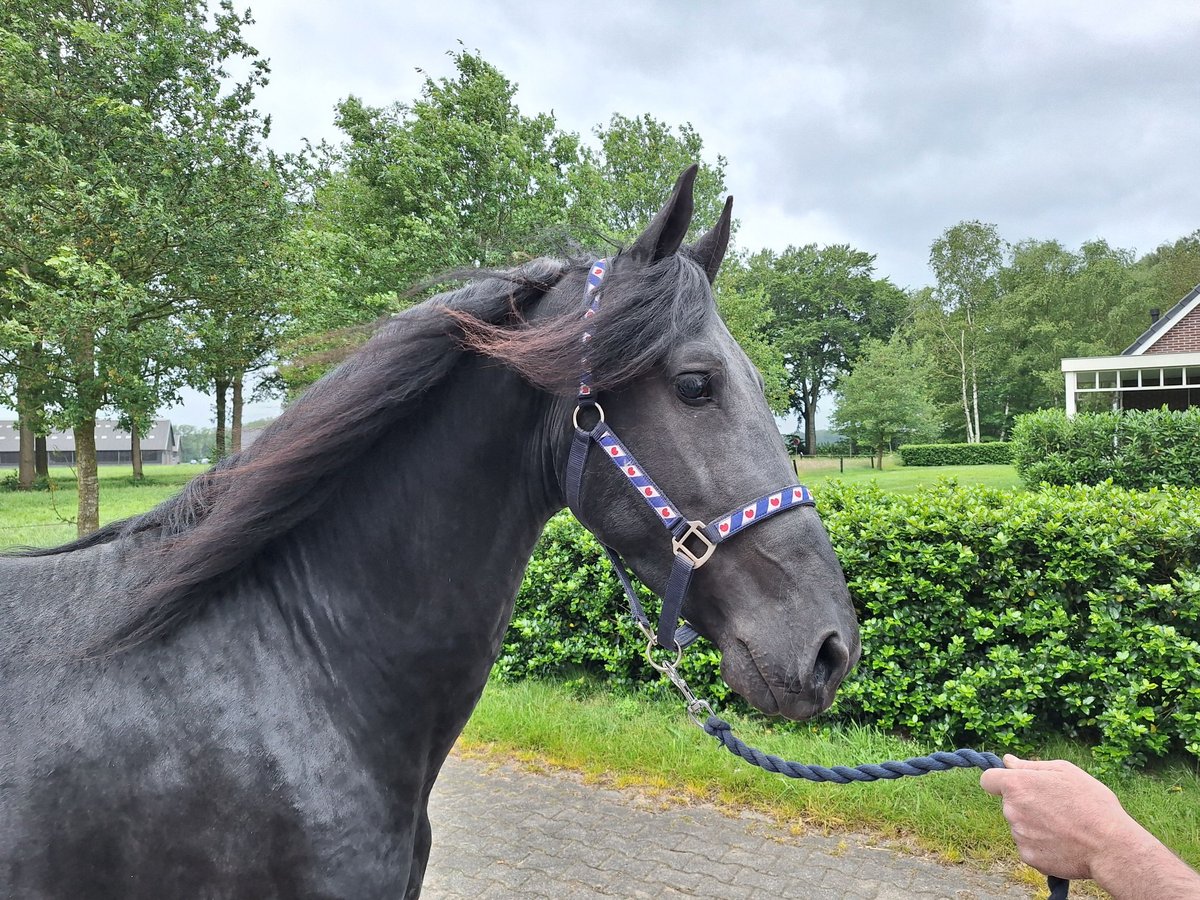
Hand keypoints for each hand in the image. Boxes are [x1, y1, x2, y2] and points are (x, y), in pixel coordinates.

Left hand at [979, 755, 1137, 880]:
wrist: (1110, 846)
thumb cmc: (1092, 803)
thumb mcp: (1065, 771)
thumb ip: (1031, 766)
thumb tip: (1008, 761)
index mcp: (1017, 785)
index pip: (988, 780)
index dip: (999, 781)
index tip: (1015, 785)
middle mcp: (1011, 810)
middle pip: (1009, 804)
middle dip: (1025, 804)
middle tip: (1055, 807)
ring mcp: (1018, 835)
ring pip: (1020, 826)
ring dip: (1034, 825)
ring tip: (1064, 826)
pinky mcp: (1028, 857)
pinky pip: (1029, 846)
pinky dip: (1041, 845)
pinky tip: (1063, 843)